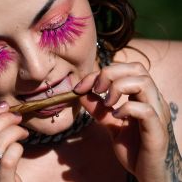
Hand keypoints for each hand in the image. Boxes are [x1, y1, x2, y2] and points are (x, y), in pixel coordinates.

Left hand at [74, 62, 171, 181]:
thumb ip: (99, 110)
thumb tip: (81, 94)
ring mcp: (157, 114)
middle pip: (137, 68)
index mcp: (143, 97)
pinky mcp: (157, 131)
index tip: (81, 87)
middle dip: (111, 73)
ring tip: (106, 103)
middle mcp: (153, 101)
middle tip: (96, 89)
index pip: (125, 70)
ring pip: (144, 83)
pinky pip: (145, 110)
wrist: (151, 175)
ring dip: (118, 87)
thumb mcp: (112, 126)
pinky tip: (116, 117)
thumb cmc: (135, 149)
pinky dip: (126, 109)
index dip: (100, 73)